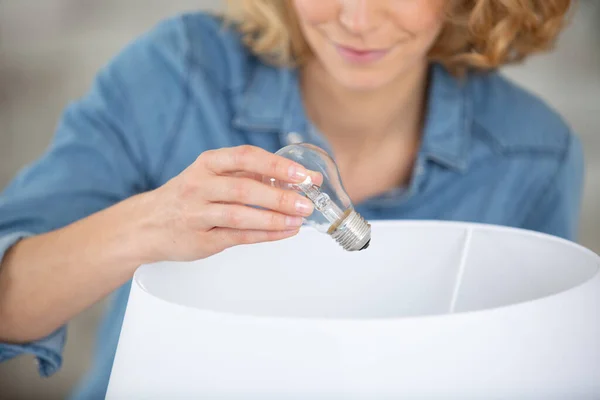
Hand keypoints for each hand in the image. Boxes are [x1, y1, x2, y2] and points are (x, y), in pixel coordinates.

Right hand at [136, 145, 318, 262]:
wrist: (148, 224)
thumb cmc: (188, 197)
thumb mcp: (212, 176)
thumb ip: (249, 174)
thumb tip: (297, 177)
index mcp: (207, 164)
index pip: (245, 157)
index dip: (275, 165)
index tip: (301, 174)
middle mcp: (199, 186)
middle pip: (244, 189)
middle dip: (279, 196)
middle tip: (306, 203)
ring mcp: (198, 214)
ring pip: (240, 215)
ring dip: (274, 218)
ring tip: (299, 220)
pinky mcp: (201, 239)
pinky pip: (238, 236)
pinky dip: (265, 234)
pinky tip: (285, 232)